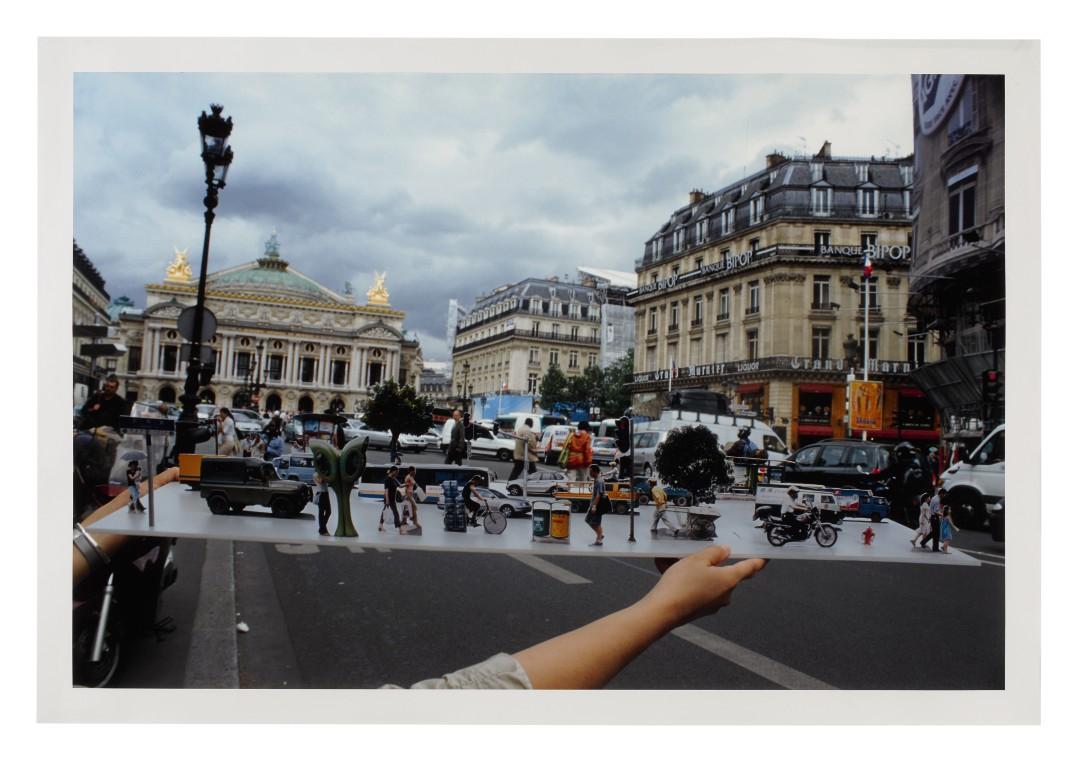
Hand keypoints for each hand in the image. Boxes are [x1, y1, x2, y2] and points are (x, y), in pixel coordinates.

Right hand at [642, 546, 765, 628]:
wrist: (663, 611)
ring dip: (701, 574)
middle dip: (717, 565)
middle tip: (702, 555)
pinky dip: (692, 583)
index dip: (759, 561)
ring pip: (712, 583)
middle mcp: (726, 594)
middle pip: (728, 575)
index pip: (750, 568)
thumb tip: (726, 551)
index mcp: (730, 580)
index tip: (766, 558)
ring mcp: (714, 605)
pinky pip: (701, 592)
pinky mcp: (702, 611)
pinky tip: (674, 577)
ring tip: (680, 564)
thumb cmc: (682, 583)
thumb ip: (714, 553)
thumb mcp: (697, 560)